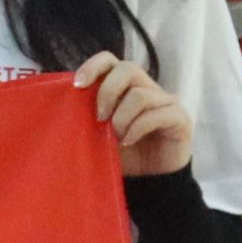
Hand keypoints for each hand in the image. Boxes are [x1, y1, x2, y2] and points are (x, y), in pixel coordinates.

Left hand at [70, 52, 193, 177]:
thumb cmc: (122, 154)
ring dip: (122, 117)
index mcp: (125, 88)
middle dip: (108, 92)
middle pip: (127, 69)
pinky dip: (137, 128)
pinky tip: (129, 141)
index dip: (94, 66)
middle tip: (99, 118)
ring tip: (116, 137)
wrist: (148, 180)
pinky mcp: (180, 118)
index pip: (111, 61)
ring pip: (141, 94)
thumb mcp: (97, 134)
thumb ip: (86, 117)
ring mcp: (166, 102)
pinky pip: (157, 114)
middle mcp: (147, 89)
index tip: (78, 85)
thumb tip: (61, 106)